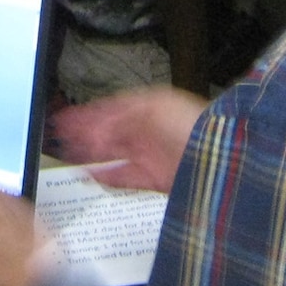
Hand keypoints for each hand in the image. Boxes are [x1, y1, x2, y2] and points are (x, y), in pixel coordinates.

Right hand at [52, 87, 206, 193]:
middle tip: (61, 136)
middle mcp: (148, 131)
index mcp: (148, 110)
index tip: (66, 119)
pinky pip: (125, 177)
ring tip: (69, 155)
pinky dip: (108, 176)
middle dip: (83, 134)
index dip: (87, 115)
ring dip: (91, 154)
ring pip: (113, 154)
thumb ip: (123, 113)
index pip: (110, 111)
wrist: (224, 158)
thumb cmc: (196, 124)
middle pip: (108, 133)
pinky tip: (91, 174)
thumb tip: (97, 125)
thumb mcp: (156, 106)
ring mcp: (151, 155)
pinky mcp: (156, 179)